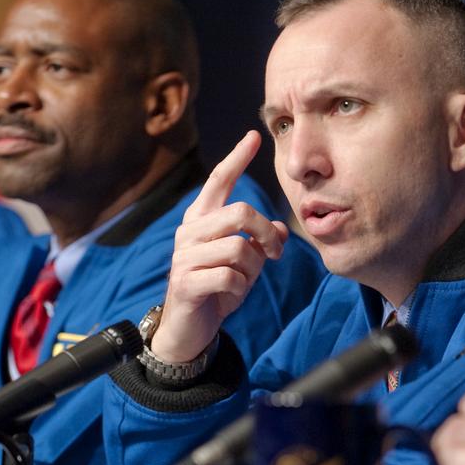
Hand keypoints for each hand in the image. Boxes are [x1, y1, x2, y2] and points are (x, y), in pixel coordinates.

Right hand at [150, 131, 288, 363]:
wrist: (188, 328)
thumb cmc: (217, 288)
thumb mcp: (244, 262)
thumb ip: (258, 241)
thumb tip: (280, 228)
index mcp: (201, 219)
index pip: (219, 180)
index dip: (237, 158)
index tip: (254, 136)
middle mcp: (189, 232)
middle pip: (240, 212)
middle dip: (267, 233)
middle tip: (275, 253)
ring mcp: (184, 256)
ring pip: (239, 248)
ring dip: (253, 269)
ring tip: (243, 281)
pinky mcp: (186, 282)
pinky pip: (230, 276)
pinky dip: (241, 288)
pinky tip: (231, 295)